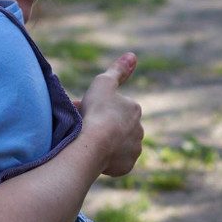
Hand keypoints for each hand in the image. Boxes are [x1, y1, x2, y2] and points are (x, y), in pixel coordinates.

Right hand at [78, 53, 142, 176]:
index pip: (116, 107)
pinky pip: (116, 161)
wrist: (94, 144)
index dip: (99, 108)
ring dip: (106, 142)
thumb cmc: (96, 112)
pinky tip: (94, 156)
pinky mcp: (127, 166)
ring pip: (118, 144)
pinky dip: (107, 159)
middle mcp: (139, 129)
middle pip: (117, 126)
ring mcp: (134, 149)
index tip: (84, 110)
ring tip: (86, 143)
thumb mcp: (103, 83)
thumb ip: (118, 69)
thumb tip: (133, 55)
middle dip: (103, 125)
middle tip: (82, 128)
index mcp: (135, 108)